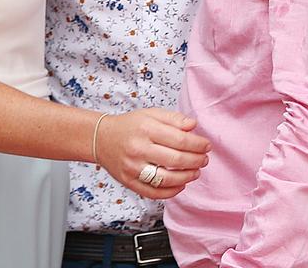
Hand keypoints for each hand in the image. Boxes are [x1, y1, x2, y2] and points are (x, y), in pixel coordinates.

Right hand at [95, 107, 210, 199]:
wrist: (101, 139)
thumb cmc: (130, 126)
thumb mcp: (151, 114)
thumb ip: (174, 119)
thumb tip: (193, 126)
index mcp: (146, 129)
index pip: (180, 140)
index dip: (198, 145)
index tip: (207, 146)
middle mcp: (138, 149)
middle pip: (176, 160)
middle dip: (196, 161)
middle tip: (204, 160)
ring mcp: (133, 168)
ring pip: (166, 179)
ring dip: (187, 177)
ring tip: (196, 172)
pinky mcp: (128, 182)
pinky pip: (153, 192)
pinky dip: (171, 192)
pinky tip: (181, 185)